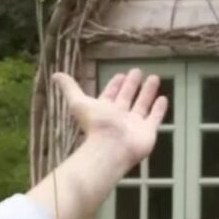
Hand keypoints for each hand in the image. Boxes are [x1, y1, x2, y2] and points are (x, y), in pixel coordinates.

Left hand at [53, 68, 167, 171]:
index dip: (114, 85)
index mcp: (104, 111)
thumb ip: (69, 88)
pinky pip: (155, 118)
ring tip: (154, 77)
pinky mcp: (148, 132)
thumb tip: (55, 74)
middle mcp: (120, 117)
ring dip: (147, 92)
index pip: (110, 95)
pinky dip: (159, 109)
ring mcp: (134, 125)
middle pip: (127, 98)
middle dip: (131, 85)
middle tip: (137, 71)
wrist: (111, 147)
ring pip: (142, 105)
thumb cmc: (95, 126)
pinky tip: (163, 98)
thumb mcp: (78, 103)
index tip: (120, 74)